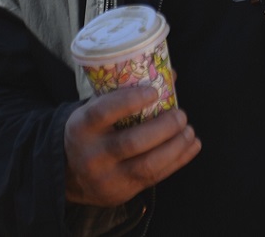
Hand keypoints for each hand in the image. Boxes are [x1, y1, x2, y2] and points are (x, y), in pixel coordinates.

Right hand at [64, 87, 200, 206]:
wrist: (72, 175)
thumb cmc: (93, 131)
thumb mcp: (97, 109)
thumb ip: (126, 92)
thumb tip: (169, 73)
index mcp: (82, 126)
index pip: (104, 112)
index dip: (130, 101)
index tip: (154, 91)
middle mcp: (92, 154)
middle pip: (131, 142)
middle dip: (163, 128)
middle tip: (181, 115)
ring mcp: (107, 177)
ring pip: (147, 165)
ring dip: (175, 147)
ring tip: (189, 131)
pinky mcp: (123, 192)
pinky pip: (155, 178)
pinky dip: (178, 161)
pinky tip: (192, 145)